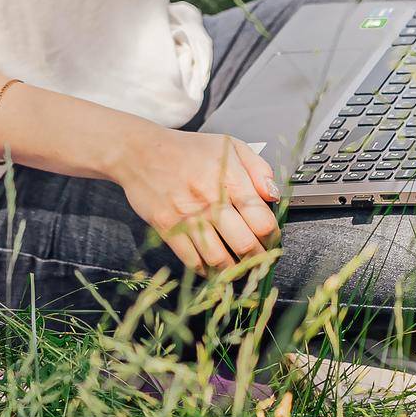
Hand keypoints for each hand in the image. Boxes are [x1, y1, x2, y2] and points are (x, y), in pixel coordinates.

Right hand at [116, 124, 282, 278]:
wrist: (141, 151)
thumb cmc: (188, 149)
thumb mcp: (229, 145)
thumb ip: (258, 168)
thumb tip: (274, 195)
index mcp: (229, 178)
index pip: (262, 220)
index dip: (273, 237)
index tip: (272, 241)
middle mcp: (210, 199)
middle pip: (244, 244)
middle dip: (258, 259)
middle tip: (260, 260)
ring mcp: (187, 215)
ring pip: (219, 259)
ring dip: (234, 270)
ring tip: (240, 268)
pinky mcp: (167, 228)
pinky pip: (192, 261)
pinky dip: (207, 271)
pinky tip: (214, 267)